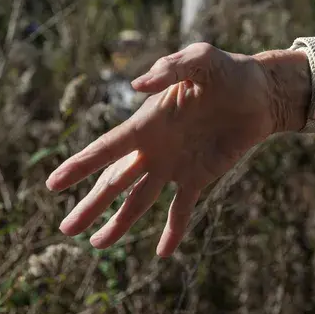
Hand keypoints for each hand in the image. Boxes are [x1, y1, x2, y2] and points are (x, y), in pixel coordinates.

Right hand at [45, 42, 310, 256]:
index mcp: (146, 124)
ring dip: (118, 225)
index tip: (54, 184)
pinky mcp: (199, 178)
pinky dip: (173, 232)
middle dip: (89, 207)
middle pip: (113, 184)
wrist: (260, 92)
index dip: (80, 167)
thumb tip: (136, 87)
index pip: (106, 150)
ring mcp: (174, 167)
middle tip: (65, 230)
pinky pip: (181, 210)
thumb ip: (170, 68)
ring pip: (138, 202)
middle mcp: (153, 149)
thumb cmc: (227, 70)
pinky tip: (162, 254)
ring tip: (96, 246)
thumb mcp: (201, 59)